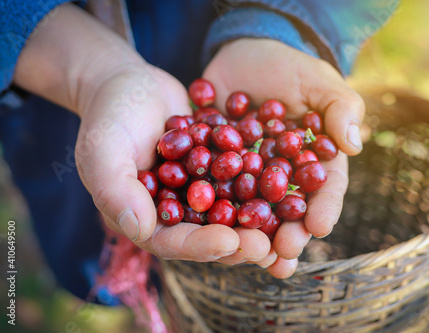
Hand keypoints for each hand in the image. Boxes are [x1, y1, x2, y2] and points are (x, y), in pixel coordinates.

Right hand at [75, 64, 273, 264]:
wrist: (130, 83)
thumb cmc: (109, 115)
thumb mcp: (103, 151)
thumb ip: (116, 190)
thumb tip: (139, 229)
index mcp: (146, 218)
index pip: (174, 241)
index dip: (202, 245)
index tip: (231, 242)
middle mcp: (177, 211)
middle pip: (210, 234)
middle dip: (240, 242)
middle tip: (270, 246)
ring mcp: (201, 190)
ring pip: (233, 212)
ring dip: (260, 221)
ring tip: (288, 225)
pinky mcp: (219, 168)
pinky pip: (244, 179)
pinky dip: (265, 184)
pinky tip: (291, 185)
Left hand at [203, 38, 364, 277]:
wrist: (241, 52)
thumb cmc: (289, 66)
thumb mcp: (318, 80)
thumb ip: (340, 108)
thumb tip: (354, 144)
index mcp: (311, 161)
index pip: (324, 189)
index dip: (323, 209)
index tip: (320, 228)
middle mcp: (280, 176)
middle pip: (286, 211)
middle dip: (286, 235)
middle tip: (281, 255)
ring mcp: (246, 175)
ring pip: (249, 210)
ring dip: (249, 235)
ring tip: (248, 256)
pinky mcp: (214, 167)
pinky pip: (210, 187)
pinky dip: (207, 207)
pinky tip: (203, 226)